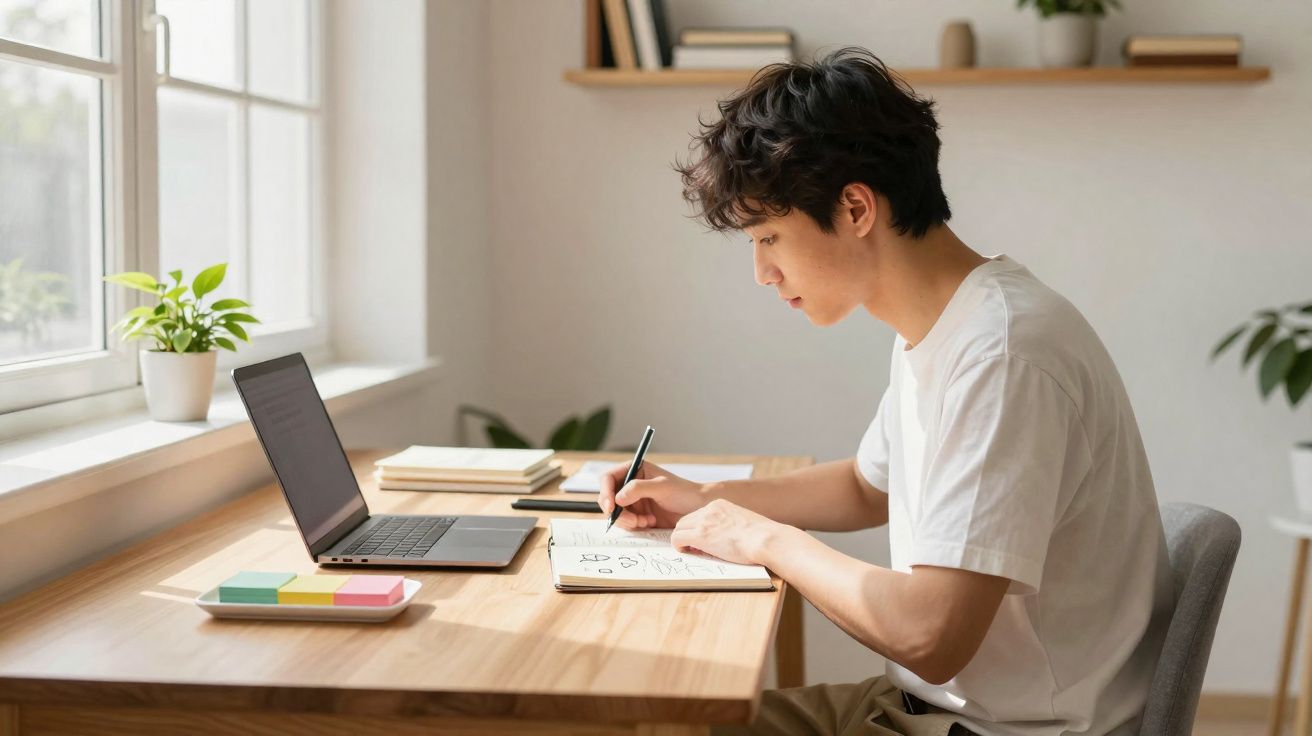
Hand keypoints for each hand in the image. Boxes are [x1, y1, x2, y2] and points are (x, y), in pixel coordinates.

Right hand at [599, 461, 707, 529]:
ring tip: (646, 521)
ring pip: (615, 513)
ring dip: (627, 521)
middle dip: (618, 512)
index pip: (608, 478)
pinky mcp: (637, 515)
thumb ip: (638, 489)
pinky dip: (634, 526)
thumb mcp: (662, 487)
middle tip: (633, 521)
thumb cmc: (684, 492)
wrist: (698, 509)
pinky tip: (650, 522)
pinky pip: (625, 523)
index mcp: (634, 470)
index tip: (611, 507)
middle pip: (608, 498)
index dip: (605, 492)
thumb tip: (617, 498)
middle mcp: (630, 485)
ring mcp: (632, 501)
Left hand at [669, 499, 785, 565]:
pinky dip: (678, 546)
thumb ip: (730, 526)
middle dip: (687, 533)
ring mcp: (704, 521)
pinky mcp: (701, 536)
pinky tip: (686, 552)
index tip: (704, 540)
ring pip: (679, 528)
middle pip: (685, 520)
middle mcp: (710, 509)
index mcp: (721, 505)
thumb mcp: (744, 523)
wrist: (765, 539)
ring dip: (682, 540)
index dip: (698, 528)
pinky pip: (677, 539)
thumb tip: (724, 538)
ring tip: (691, 551)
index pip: (699, 514)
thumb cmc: (761, 537)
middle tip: (694, 547)